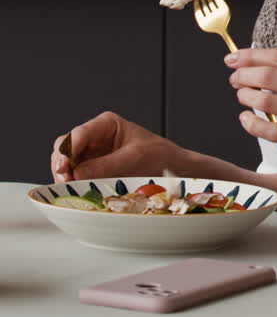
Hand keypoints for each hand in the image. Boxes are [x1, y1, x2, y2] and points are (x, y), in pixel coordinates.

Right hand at [51, 111, 183, 182]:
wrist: (176, 170)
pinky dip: (73, 183)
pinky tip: (76, 191)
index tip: (64, 167)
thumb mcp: (134, 160)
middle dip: (62, 164)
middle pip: (66, 148)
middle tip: (64, 181)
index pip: (78, 135)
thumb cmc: (160, 157)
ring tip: (69, 188)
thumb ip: (105, 166)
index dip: (67, 151)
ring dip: (65, 176)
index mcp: (106, 125)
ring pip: (67, 163)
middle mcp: (96, 137)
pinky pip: (76, 175)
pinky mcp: (94, 170)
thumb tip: (77, 174)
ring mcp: (93, 154)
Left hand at [225, 48, 276, 168]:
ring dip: (246, 97)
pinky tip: (246, 119)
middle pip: (267, 76)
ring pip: (265, 101)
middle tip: (235, 78)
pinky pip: (271, 130)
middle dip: (243, 75)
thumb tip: (265, 63)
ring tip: (242, 96)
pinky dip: (252, 124)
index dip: (251, 55)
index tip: (234, 57)